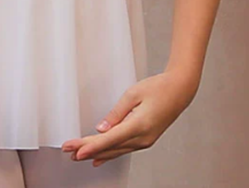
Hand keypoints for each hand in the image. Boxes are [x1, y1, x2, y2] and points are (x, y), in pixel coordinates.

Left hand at [61, 69, 197, 166]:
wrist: (179, 90)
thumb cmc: (158, 88)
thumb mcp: (133, 94)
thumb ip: (116, 113)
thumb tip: (101, 128)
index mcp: (139, 125)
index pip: (110, 139)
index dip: (91, 146)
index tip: (77, 151)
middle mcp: (142, 138)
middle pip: (110, 147)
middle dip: (87, 150)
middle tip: (68, 150)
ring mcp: (145, 141)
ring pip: (116, 151)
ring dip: (96, 153)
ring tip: (77, 155)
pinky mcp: (145, 139)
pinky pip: (123, 149)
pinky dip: (109, 154)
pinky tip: (98, 159)